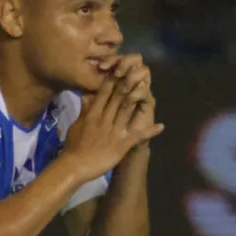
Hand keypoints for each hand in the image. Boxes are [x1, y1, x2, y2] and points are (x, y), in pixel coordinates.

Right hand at [61, 57, 160, 180]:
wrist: (75, 166)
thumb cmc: (73, 146)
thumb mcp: (77, 125)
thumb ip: (84, 110)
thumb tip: (86, 95)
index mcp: (93, 114)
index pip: (104, 93)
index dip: (114, 80)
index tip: (121, 69)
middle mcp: (104, 119)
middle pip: (117, 97)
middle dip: (127, 83)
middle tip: (136, 71)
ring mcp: (114, 131)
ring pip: (127, 111)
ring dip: (137, 98)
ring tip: (147, 87)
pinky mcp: (121, 145)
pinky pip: (138, 136)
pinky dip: (150, 132)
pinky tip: (161, 126)